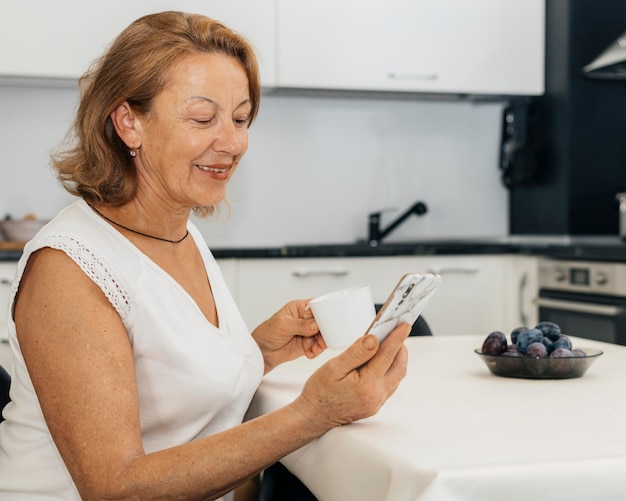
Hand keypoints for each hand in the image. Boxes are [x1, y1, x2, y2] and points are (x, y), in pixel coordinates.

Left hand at [252, 299, 326, 372]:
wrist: (262, 352)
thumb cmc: (267, 333)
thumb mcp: (283, 325)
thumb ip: (300, 325)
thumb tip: (315, 324)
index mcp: (300, 308)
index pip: (317, 308)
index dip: (323, 314)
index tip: (324, 323)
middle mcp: (305, 319)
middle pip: (323, 322)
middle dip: (325, 331)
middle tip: (321, 339)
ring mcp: (307, 332)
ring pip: (323, 335)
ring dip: (322, 343)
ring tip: (316, 348)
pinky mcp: (308, 344)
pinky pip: (318, 347)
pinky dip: (316, 351)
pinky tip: (310, 353)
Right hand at [292, 322, 410, 430]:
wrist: (314, 416)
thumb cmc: (320, 391)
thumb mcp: (334, 368)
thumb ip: (356, 353)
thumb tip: (374, 339)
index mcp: (367, 384)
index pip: (387, 355)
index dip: (397, 337)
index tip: (404, 325)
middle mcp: (376, 395)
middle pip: (399, 367)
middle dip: (401, 348)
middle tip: (398, 332)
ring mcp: (377, 402)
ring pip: (397, 377)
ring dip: (397, 359)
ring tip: (391, 344)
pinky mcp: (375, 405)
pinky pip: (390, 385)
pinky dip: (390, 370)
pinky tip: (382, 362)